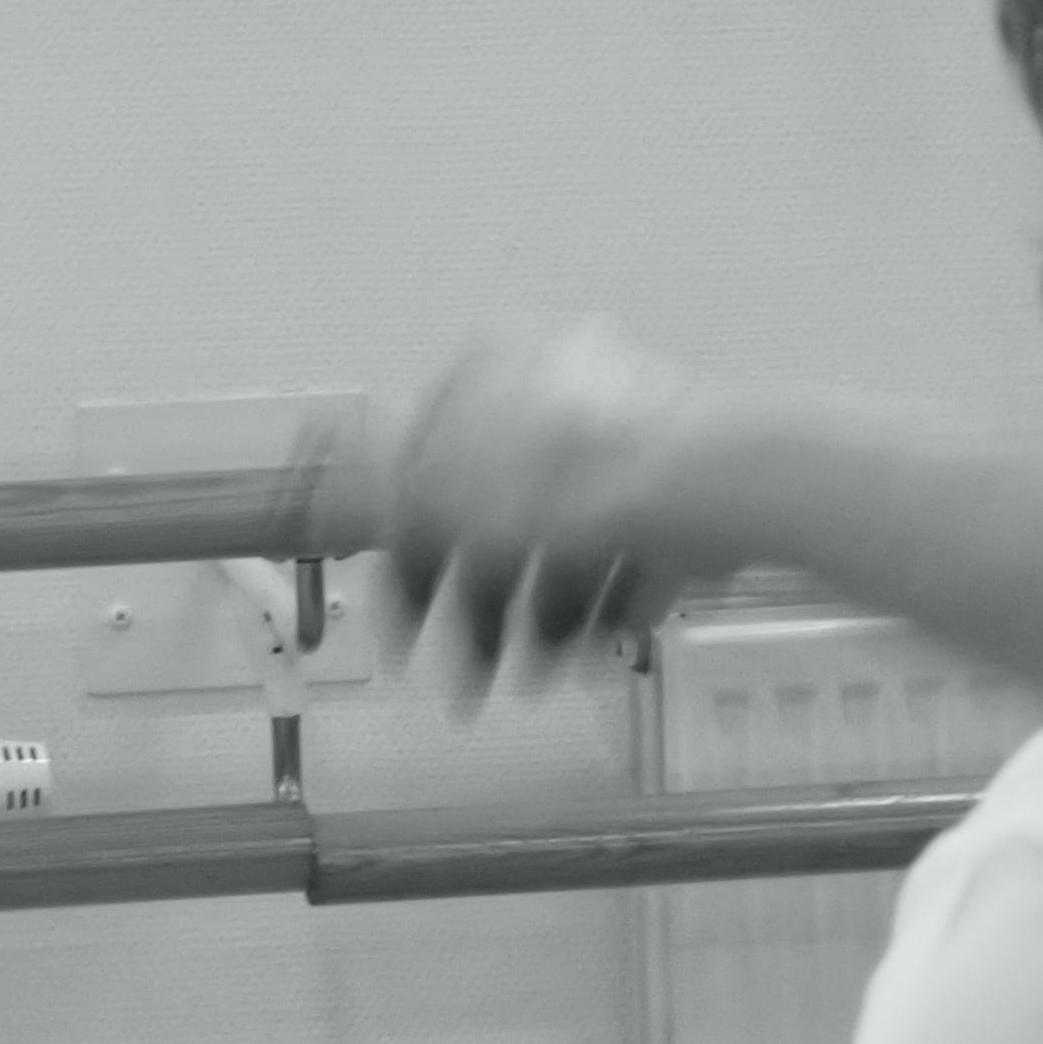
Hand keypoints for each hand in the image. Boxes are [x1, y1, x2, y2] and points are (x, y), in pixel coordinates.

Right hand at [345, 321, 730, 710]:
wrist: (710, 481)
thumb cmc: (573, 472)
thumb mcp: (444, 490)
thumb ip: (386, 496)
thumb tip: (332, 489)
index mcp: (496, 363)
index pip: (423, 472)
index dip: (407, 568)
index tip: (404, 633)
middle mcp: (566, 382)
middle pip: (503, 516)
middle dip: (483, 610)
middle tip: (472, 680)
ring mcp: (632, 430)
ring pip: (571, 543)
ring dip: (545, 619)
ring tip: (541, 679)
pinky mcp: (687, 479)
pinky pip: (635, 553)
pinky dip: (613, 605)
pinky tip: (599, 653)